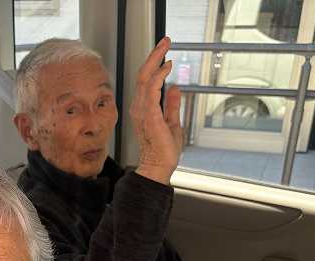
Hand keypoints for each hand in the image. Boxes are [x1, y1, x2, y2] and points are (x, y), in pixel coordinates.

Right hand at [131, 37, 183, 184]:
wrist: (159, 167)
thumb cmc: (163, 150)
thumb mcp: (172, 122)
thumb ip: (172, 104)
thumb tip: (175, 88)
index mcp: (143, 109)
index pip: (146, 81)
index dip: (154, 63)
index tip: (165, 52)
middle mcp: (139, 108)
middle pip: (143, 74)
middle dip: (154, 55)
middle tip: (166, 40)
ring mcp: (142, 111)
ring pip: (145, 78)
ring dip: (156, 61)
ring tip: (166, 48)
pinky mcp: (149, 116)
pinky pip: (151, 91)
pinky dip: (158, 76)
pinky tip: (167, 67)